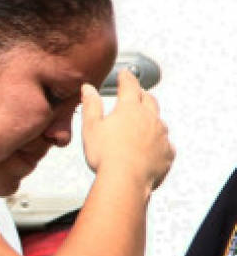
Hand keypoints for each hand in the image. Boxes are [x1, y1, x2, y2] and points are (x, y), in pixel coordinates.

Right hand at [81, 69, 173, 190]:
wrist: (125, 181)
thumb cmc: (106, 155)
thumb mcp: (91, 127)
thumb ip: (91, 105)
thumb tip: (88, 89)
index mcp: (130, 109)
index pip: (130, 86)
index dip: (126, 78)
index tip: (125, 74)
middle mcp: (149, 118)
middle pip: (149, 100)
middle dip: (142, 94)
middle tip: (136, 93)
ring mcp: (161, 135)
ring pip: (159, 121)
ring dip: (151, 118)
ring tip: (142, 123)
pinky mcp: (167, 153)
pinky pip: (165, 143)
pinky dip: (158, 141)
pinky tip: (150, 147)